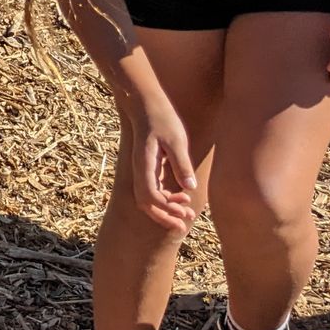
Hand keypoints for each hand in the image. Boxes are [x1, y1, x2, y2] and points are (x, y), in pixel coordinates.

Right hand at [130, 101, 197, 230]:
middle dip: (163, 217)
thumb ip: (182, 165)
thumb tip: (190, 189)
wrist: (145, 105)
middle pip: (145, 203)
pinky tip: (181, 195)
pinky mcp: (146, 167)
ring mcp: (141, 170)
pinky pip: (151, 190)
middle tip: (184, 224)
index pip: (150, 196)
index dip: (166, 209)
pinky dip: (164, 199)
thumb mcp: (177, 141)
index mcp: (144, 165)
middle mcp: (139, 170)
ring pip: (147, 199)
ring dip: (164, 209)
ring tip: (186, 212)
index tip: (183, 214)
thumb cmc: (162, 119)